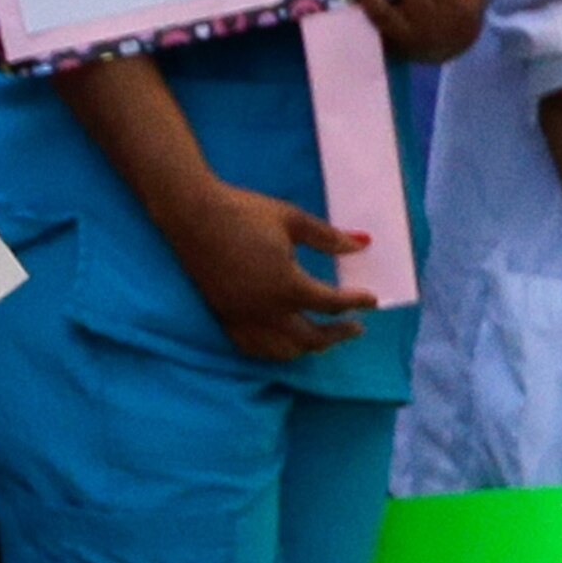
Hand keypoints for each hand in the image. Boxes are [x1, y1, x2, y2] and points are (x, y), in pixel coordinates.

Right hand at [161, 177, 375, 361]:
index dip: (356, 303)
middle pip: (312, 338)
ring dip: (307, 348)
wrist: (191, 214)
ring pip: (282, 350)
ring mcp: (242, 317)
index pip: (332, 304)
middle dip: (338, 335)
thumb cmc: (243, 212)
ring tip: (319, 338)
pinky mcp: (223, 315)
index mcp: (288, 286)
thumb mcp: (292, 219)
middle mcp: (267, 310)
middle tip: (355, 328)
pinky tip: (280, 340)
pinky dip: (272, 349)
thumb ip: (328, 237)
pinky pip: (252, 346)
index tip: (370, 300)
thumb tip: (363, 244)